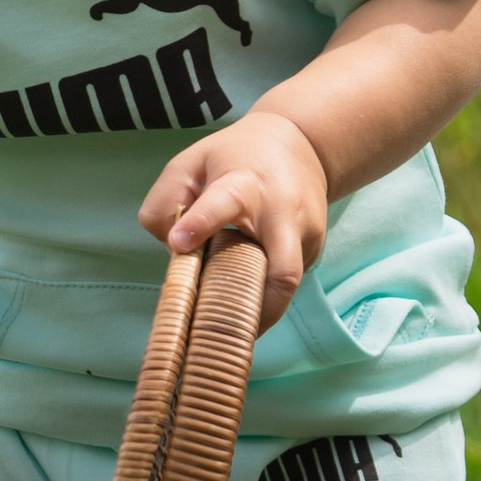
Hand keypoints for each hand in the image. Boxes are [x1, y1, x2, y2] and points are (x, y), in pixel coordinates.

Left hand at [137, 109, 329, 327]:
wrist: (301, 145)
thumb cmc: (234, 157)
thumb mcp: (190, 164)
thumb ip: (166, 202)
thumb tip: (172, 249)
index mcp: (244, 185)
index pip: (224, 204)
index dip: (200, 225)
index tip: (178, 244)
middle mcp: (282, 215)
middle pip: (282, 273)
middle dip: (257, 310)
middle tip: (223, 334)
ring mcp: (305, 237)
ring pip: (285, 287)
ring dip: (257, 310)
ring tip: (226, 327)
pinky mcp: (314, 253)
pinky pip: (284, 282)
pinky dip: (262, 296)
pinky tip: (241, 297)